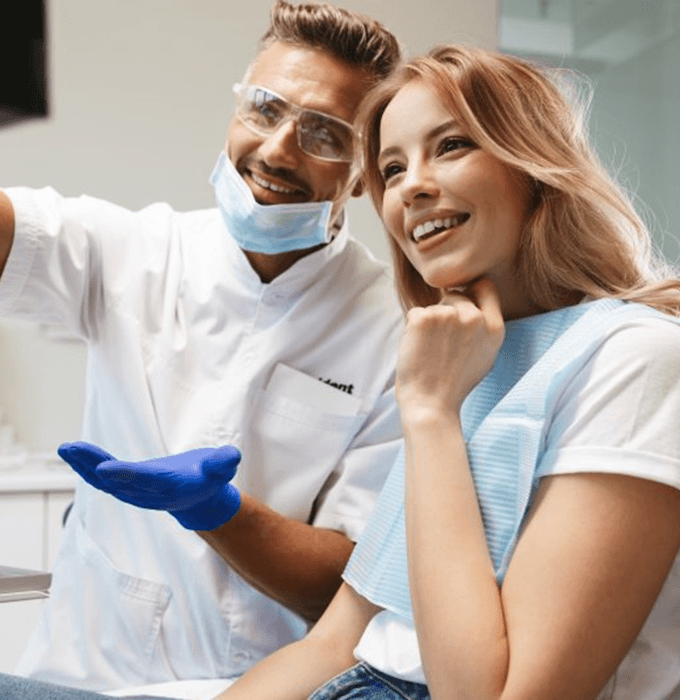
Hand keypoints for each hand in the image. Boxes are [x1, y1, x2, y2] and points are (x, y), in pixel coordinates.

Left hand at [58, 442, 241, 529]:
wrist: (199, 498)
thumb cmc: (209, 477)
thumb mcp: (221, 468)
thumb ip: (223, 463)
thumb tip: (231, 457)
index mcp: (170, 486)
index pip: (145, 480)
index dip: (124, 474)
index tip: (103, 468)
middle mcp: (147, 493)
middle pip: (117, 481)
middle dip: (93, 465)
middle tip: (72, 449)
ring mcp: (134, 492)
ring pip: (104, 481)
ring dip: (83, 464)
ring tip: (66, 447)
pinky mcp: (126, 486)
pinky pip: (103, 477)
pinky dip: (86, 465)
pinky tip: (73, 452)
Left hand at [396, 278, 504, 418]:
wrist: (431, 404)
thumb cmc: (453, 384)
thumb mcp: (484, 355)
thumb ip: (483, 327)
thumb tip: (472, 299)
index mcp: (494, 327)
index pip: (485, 286)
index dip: (470, 292)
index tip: (460, 303)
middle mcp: (475, 318)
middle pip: (455, 295)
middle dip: (445, 312)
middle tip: (440, 345)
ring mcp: (449, 316)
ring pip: (434, 306)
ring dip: (428, 324)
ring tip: (431, 353)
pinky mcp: (424, 318)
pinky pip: (415, 313)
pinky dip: (412, 329)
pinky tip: (419, 350)